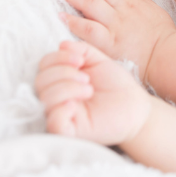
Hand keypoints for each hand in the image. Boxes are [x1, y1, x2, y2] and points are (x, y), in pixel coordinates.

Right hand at [35, 40, 151, 144]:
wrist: (135, 106)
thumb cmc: (116, 85)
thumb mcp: (98, 60)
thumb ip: (81, 49)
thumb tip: (62, 44)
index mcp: (61, 78)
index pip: (44, 65)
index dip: (57, 58)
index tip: (80, 60)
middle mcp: (57, 96)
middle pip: (40, 81)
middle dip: (63, 73)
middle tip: (86, 78)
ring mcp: (61, 114)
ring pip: (45, 98)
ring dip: (67, 88)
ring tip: (88, 90)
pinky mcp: (68, 132)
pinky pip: (53, 122)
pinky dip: (61, 110)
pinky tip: (76, 106)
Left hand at [47, 0, 175, 82]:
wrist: (169, 57)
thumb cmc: (163, 37)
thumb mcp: (153, 11)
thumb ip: (138, 3)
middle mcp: (123, 8)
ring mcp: (116, 24)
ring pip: (89, 1)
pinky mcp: (110, 42)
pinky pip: (88, 28)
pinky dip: (73, 20)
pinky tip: (61, 16)